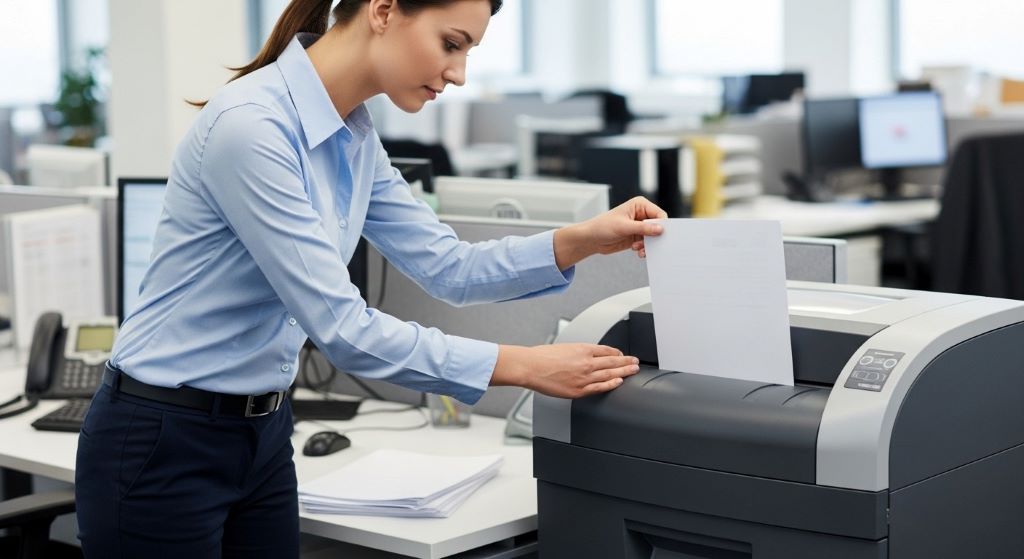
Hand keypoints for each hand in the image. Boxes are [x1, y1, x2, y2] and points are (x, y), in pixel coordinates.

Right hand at [490, 344, 640, 397]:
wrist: (531, 366)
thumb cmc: (542, 357)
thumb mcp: (564, 347)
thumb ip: (578, 352)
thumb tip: (587, 355)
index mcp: (583, 349)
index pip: (607, 350)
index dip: (617, 353)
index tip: (622, 355)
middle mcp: (586, 362)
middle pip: (613, 362)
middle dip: (626, 362)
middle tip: (636, 362)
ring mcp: (584, 377)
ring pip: (610, 374)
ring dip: (624, 372)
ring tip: (633, 371)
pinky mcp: (578, 390)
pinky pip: (599, 387)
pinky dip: (611, 385)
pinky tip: (619, 382)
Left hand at [553, 196, 667, 268]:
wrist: (591, 239)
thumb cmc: (602, 227)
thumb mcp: (624, 227)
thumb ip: (643, 229)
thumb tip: (660, 229)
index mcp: (640, 205)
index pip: (659, 214)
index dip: (662, 225)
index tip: (660, 236)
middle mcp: (641, 214)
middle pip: (658, 226)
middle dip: (654, 237)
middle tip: (649, 245)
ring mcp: (639, 226)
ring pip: (654, 237)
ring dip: (648, 245)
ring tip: (638, 249)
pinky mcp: (637, 237)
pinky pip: (648, 244)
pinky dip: (645, 249)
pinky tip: (637, 251)